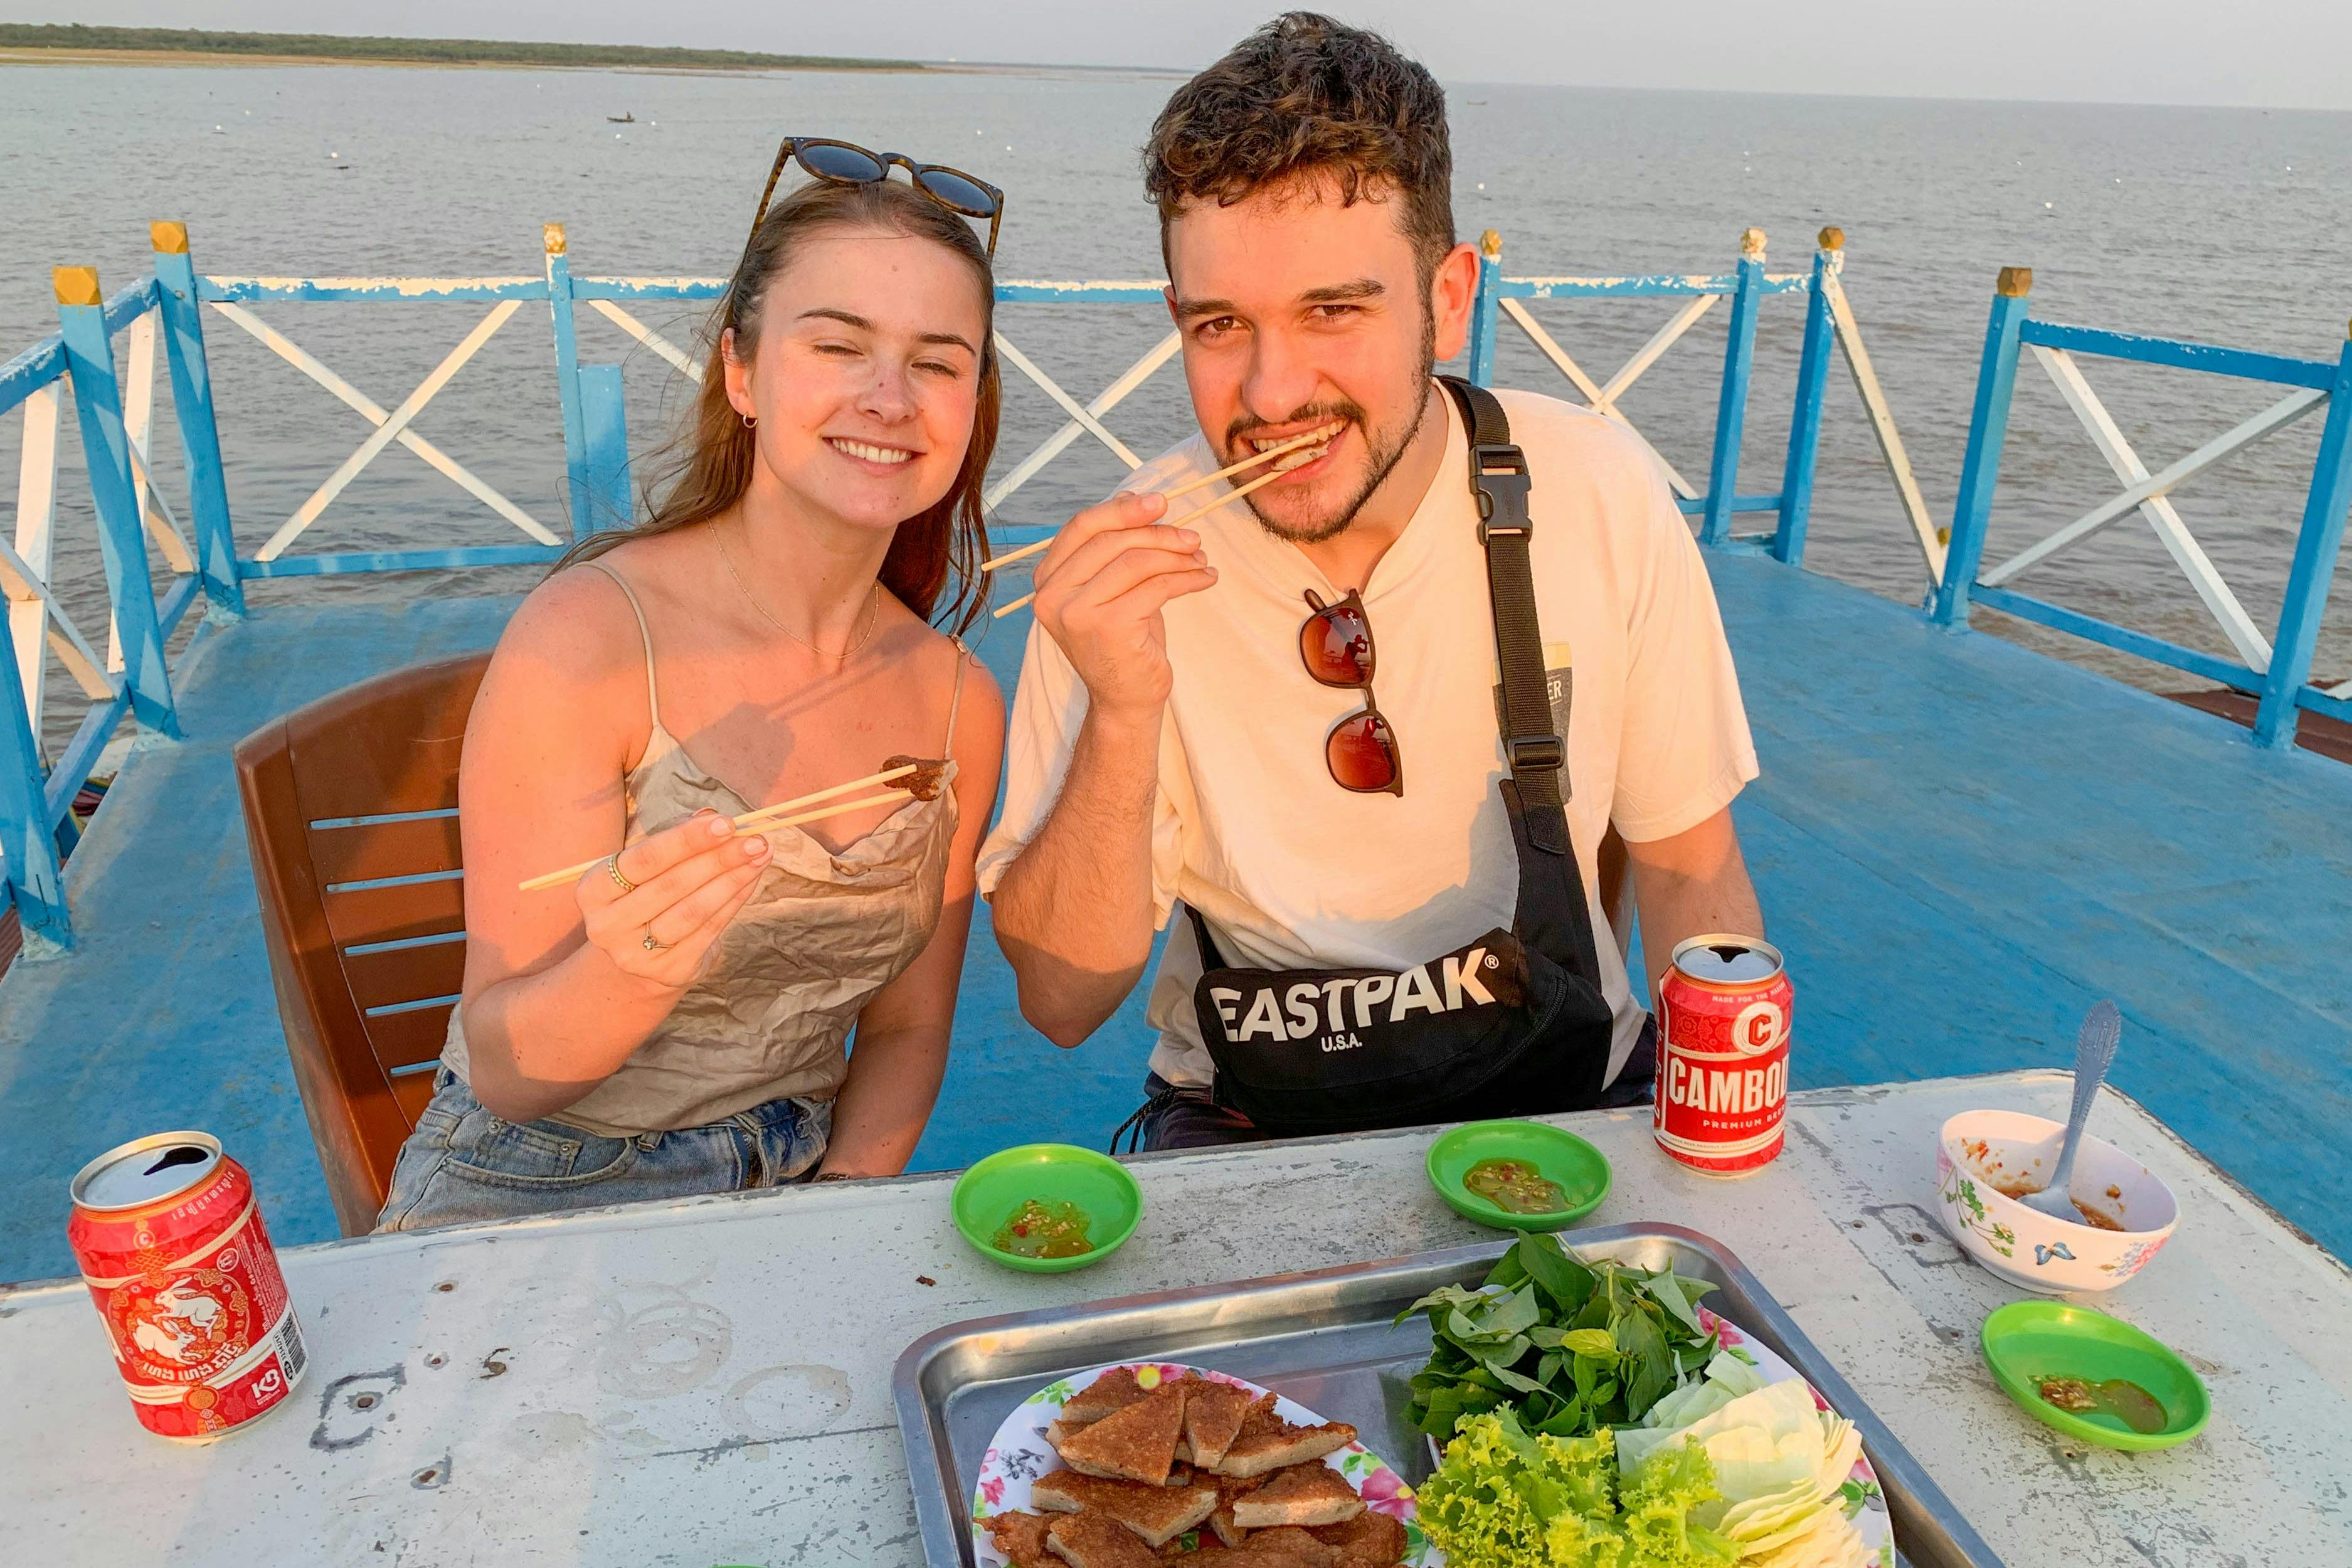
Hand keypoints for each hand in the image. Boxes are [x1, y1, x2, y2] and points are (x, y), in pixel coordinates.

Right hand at [575, 809, 768, 989]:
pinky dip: (735, 901)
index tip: (726, 823)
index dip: (686, 840)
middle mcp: (607, 925)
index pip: (644, 859)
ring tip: (760, 856)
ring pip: (693, 911)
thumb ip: (675, 834)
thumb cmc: (647, 893)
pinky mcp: (669, 971)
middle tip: (755, 839)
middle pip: (671, 885)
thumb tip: (711, 816)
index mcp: (593, 889)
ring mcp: (636, 954)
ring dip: (732, 880)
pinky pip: (709, 930)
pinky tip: (752, 879)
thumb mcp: (649, 863)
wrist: (640, 956)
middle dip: (718, 859)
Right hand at [1029, 490, 1216, 718]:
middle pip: (1112, 541)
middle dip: (1159, 533)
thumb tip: (1131, 496)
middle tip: (1193, 537)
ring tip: (1201, 559)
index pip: (1082, 527)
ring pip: (1136, 562)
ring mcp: (1077, 613)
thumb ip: (1113, 546)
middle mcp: (1052, 596)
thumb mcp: (1112, 587)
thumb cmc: (1122, 639)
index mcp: (1047, 580)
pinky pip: (1156, 586)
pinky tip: (1205, 578)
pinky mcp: (1108, 628)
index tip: (1160, 502)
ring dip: (1177, 556)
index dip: (1122, 509)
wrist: (1125, 698)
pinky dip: (1188, 578)